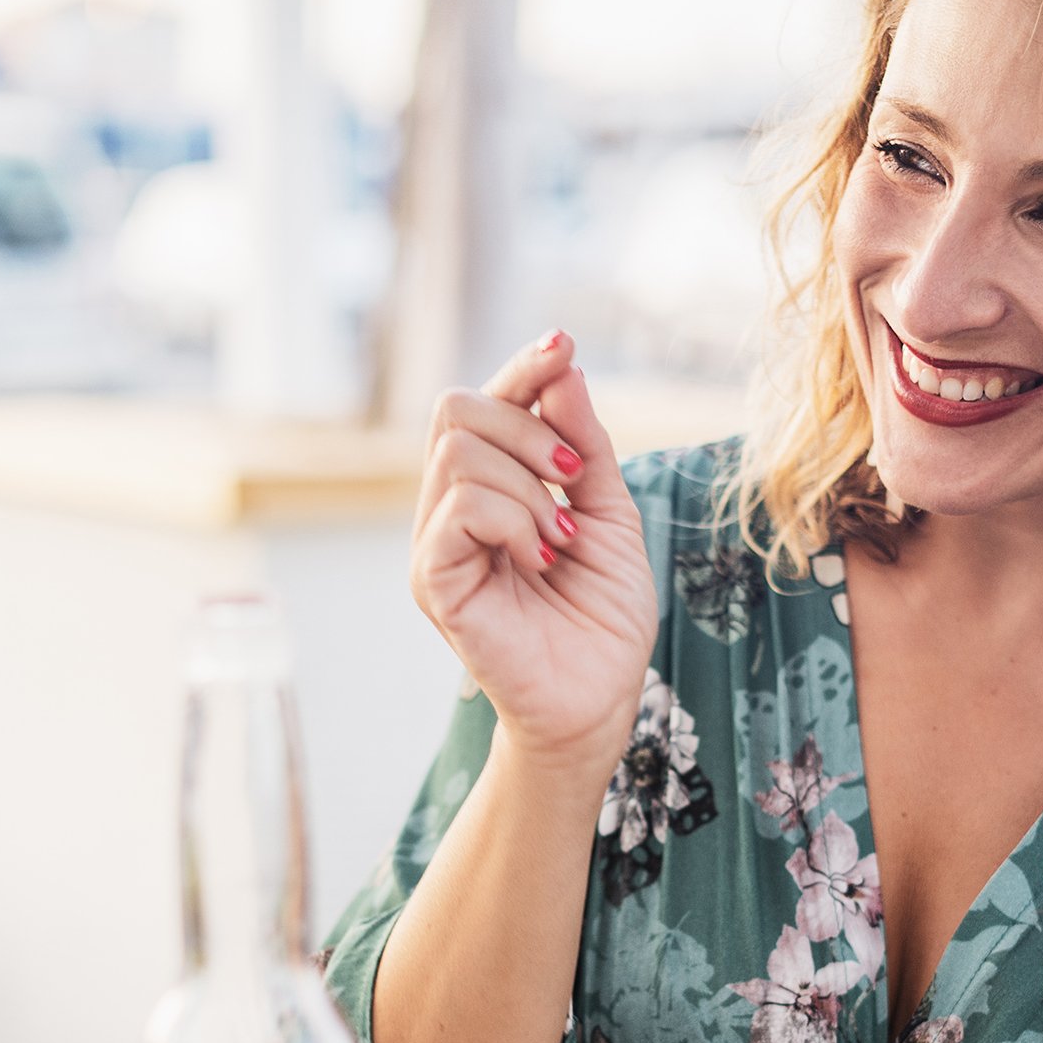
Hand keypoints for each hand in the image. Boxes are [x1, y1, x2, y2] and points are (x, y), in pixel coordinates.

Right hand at [410, 332, 658, 772]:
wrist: (599, 699)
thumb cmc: (602, 618)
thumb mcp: (610, 514)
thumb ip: (586, 444)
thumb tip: (564, 365)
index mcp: (489, 487)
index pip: (483, 400)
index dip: (521, 367)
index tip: (563, 343)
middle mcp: (450, 508)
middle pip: (457, 409)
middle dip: (530, 429)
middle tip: (575, 481)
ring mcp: (435, 544)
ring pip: (460, 452)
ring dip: (530, 486)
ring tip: (561, 539)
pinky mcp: (432, 581)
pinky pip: (458, 508)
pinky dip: (514, 520)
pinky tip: (542, 557)